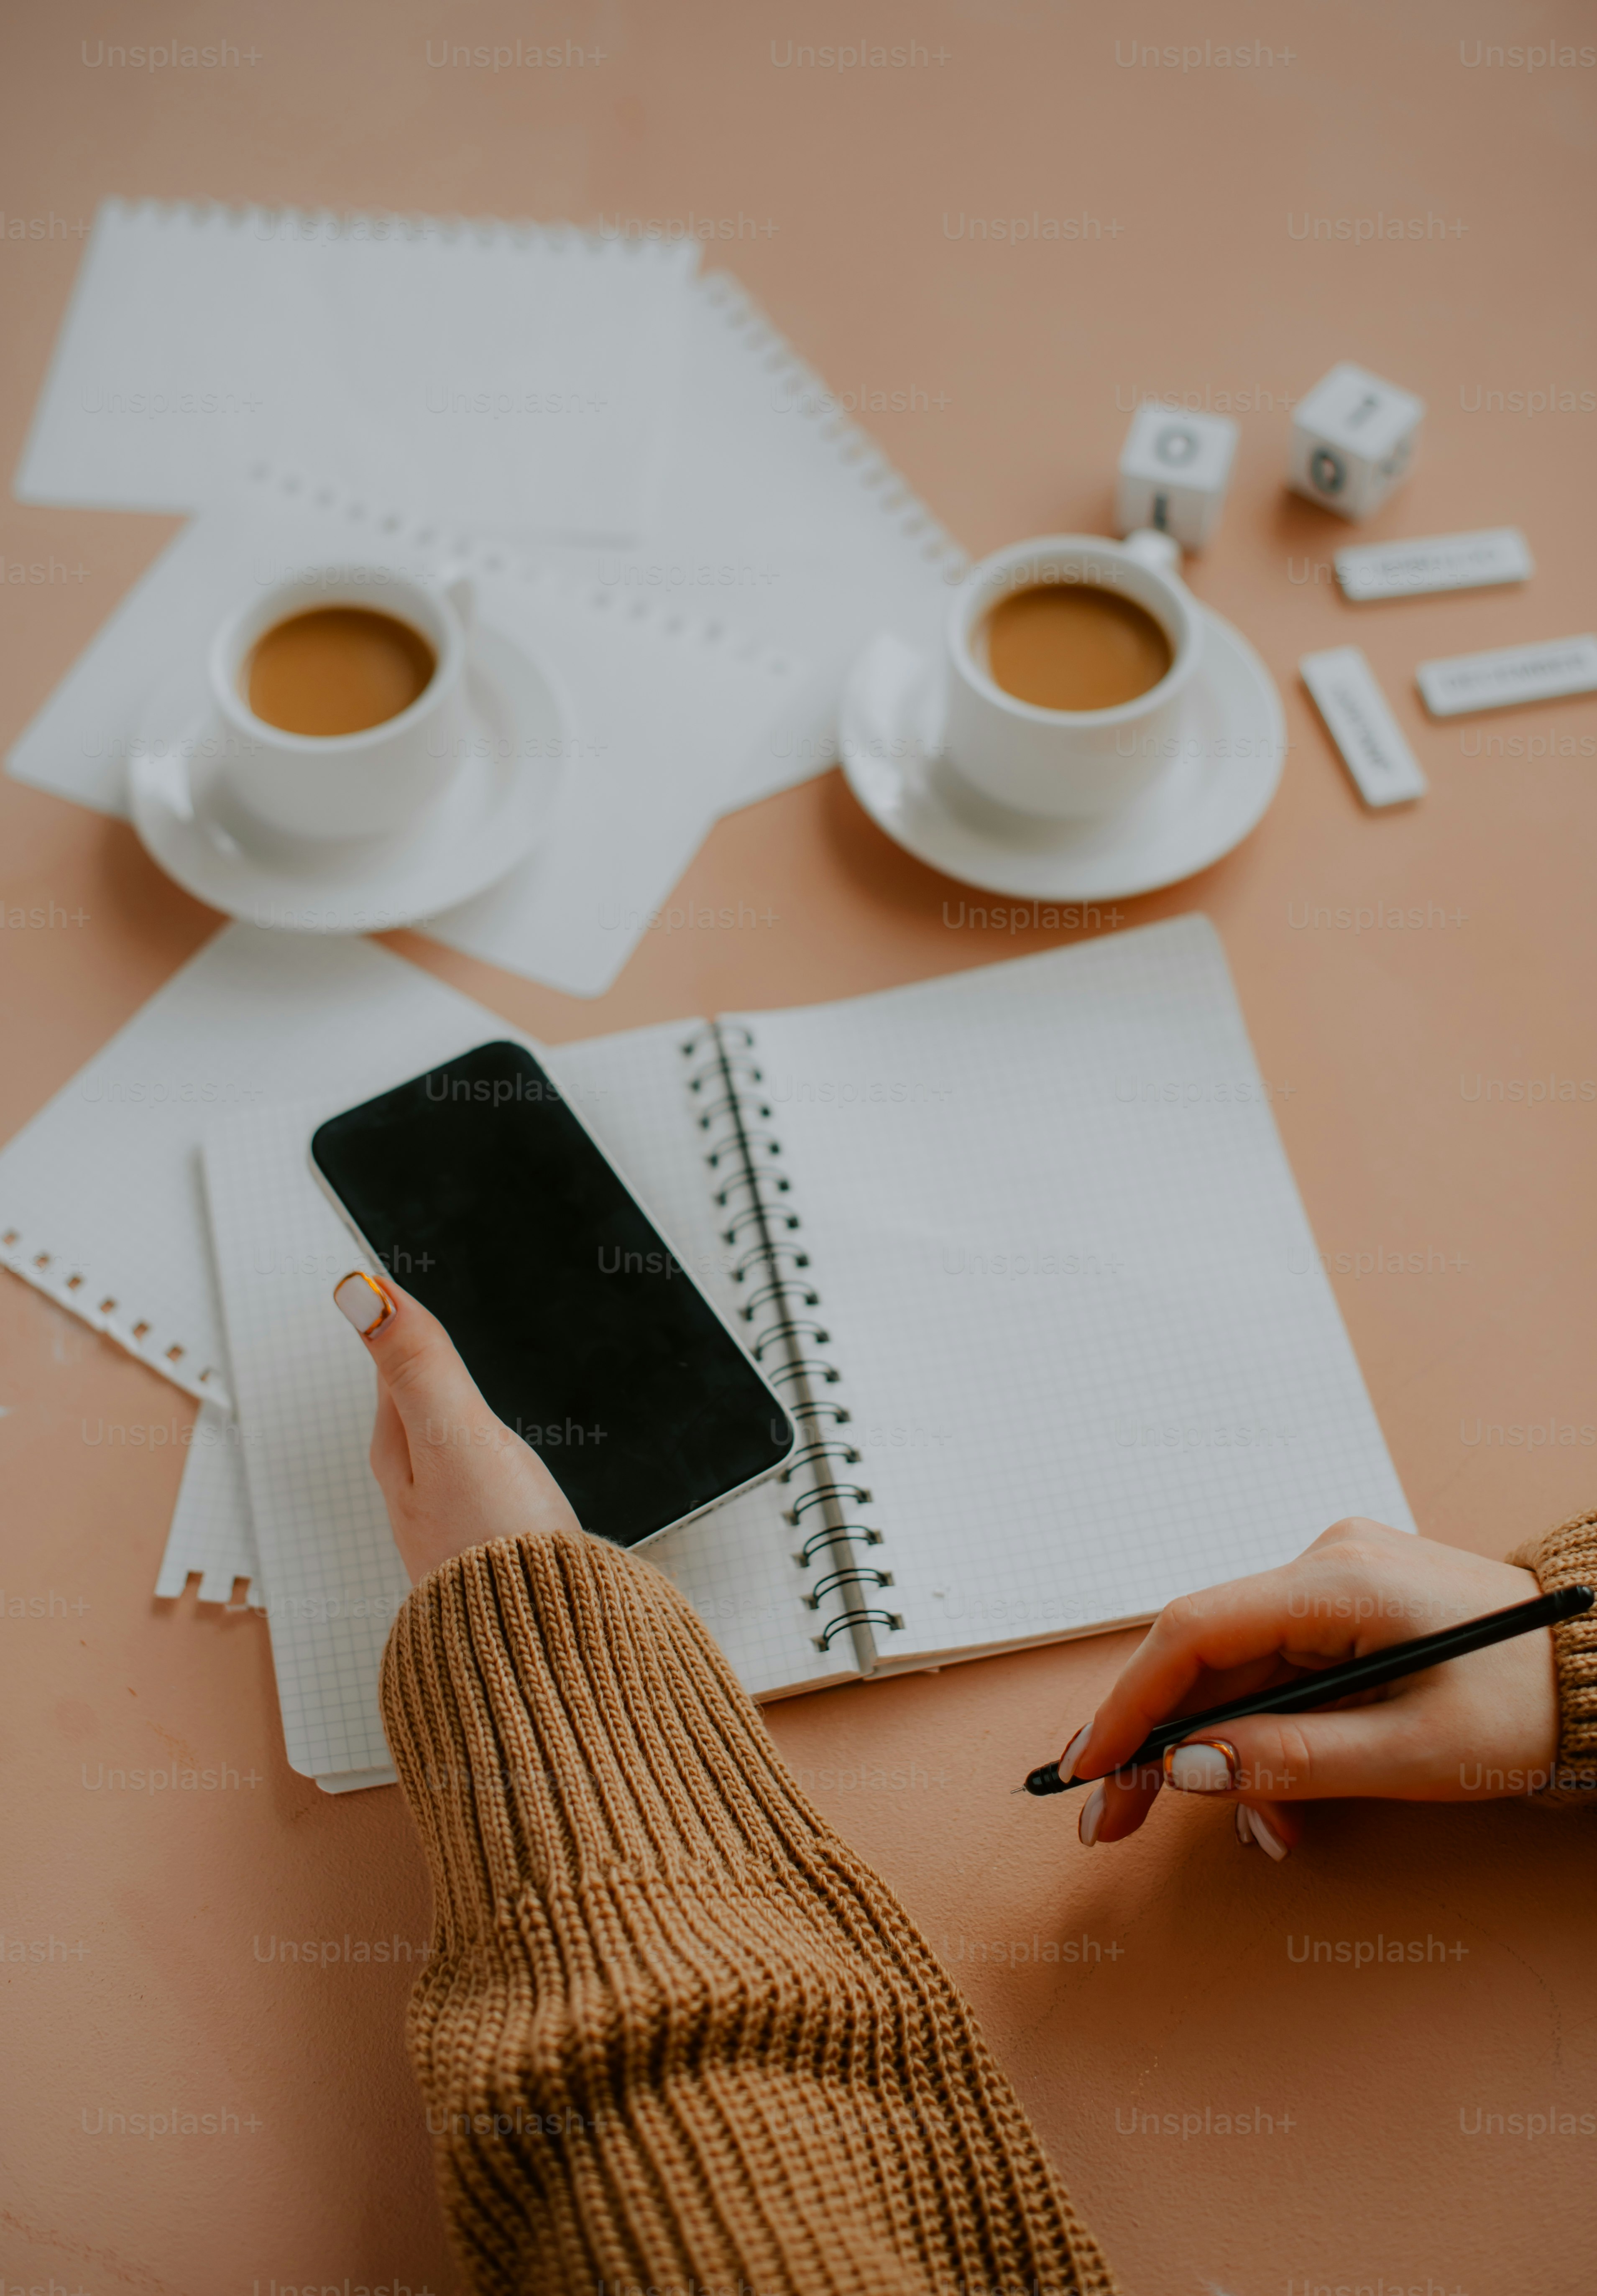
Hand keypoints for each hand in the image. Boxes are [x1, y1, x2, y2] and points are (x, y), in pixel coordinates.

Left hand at [332, 1269, 579, 1583]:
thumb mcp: (456, 1437)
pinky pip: (481, 1478)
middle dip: (428, 1361)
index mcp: (398, 1452)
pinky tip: (512, 1453)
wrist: (546, 1652)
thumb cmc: (498, 1548)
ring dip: (460, 1406)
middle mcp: (416, 1487)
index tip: (403, 1277)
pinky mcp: (490, 1545)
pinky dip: (490, 1450)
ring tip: (471, 1372)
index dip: (404, 1316)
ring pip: (450, 1442)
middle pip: (417, 1403)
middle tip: (432, 1313)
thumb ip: (418, 1363)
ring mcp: (452, 1520)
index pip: (393, 1362)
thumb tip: (358, 1292)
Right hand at [1062, 1519, 1560, 1860]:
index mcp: (1337, 1581)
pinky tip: (1277, 1799)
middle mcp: (1321, 1564)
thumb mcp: (1417, 1752)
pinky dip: (1262, 1734)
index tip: (1089, 1766)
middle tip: (1111, 1819)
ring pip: (1236, 1672)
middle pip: (1202, 1656)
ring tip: (1234, 1832)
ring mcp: (1331, 1583)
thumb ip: (1297, 1759)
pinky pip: (1275, 1672)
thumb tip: (1190, 1769)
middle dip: (1156, 1743)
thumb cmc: (1526, 1705)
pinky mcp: (1343, 1609)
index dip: (1129, 1702)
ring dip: (1217, 1751)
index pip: (1194, 1632)